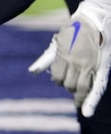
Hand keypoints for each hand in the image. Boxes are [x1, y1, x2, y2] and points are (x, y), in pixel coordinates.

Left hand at [30, 0, 110, 116]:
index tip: (59, 79)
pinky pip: (96, 87)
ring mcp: (91, 66)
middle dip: (68, 86)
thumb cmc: (73, 32)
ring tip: (77, 95)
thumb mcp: (58, 42)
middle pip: (69, 85)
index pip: (57, 77)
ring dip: (78, 92)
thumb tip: (33, 71)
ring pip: (82, 88)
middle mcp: (77, 63)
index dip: (57, 80)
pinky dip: (90, 99)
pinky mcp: (101, 67)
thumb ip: (47, 58)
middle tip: (69, 84)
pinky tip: (86, 110)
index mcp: (64, 56)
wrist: (94, 23)